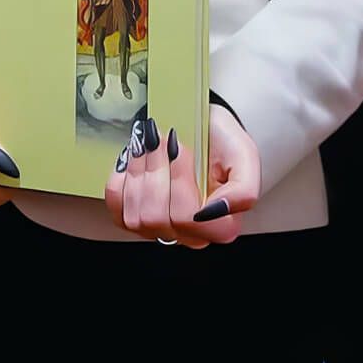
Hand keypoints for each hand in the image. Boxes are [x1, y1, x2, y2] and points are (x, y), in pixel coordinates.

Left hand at [107, 103, 260, 247]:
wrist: (201, 127)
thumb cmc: (222, 143)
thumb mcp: (245, 157)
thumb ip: (244, 189)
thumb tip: (220, 210)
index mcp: (221, 226)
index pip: (189, 219)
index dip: (179, 180)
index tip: (181, 148)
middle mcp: (191, 234)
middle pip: (158, 216)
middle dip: (157, 168)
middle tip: (164, 138)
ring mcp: (160, 228)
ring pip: (136, 215)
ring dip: (139, 170)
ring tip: (150, 144)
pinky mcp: (134, 217)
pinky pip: (117, 207)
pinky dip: (121, 178)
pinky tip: (135, 161)